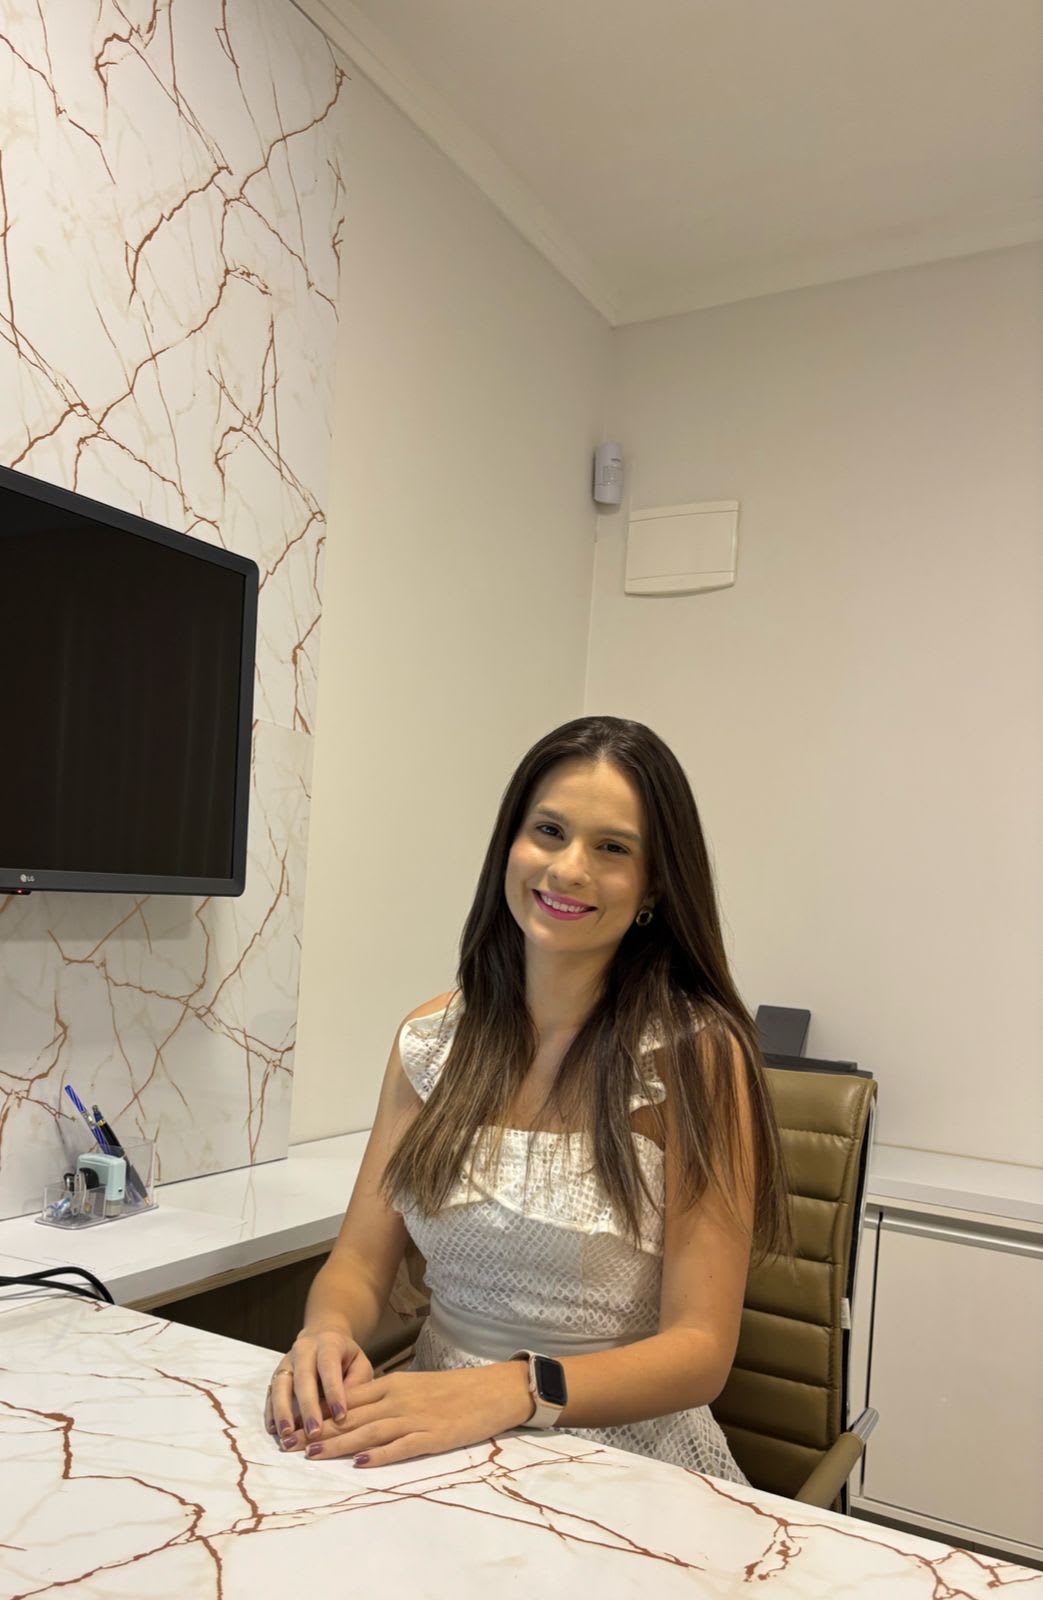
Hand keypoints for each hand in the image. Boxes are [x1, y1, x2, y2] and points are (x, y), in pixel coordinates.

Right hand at [264, 1323, 373, 1450]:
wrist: (324, 1337)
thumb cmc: (346, 1357)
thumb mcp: (360, 1364)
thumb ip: (357, 1384)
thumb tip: (345, 1409)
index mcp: (328, 1344)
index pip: (329, 1366)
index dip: (334, 1391)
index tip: (340, 1416)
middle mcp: (304, 1350)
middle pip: (303, 1378)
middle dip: (308, 1407)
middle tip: (314, 1432)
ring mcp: (287, 1361)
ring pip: (281, 1385)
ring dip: (283, 1411)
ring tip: (287, 1435)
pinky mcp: (276, 1374)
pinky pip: (271, 1393)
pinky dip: (271, 1412)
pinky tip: (274, 1430)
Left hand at [282, 1362, 533, 1468]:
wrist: (495, 1390)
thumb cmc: (457, 1390)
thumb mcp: (418, 1386)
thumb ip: (390, 1397)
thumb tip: (361, 1412)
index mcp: (395, 1384)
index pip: (349, 1398)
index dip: (320, 1412)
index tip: (295, 1424)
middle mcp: (399, 1398)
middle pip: (352, 1415)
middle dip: (319, 1430)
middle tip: (291, 1444)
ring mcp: (416, 1417)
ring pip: (370, 1431)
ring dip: (339, 1444)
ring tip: (314, 1455)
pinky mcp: (433, 1436)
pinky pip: (402, 1446)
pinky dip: (380, 1455)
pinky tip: (361, 1463)